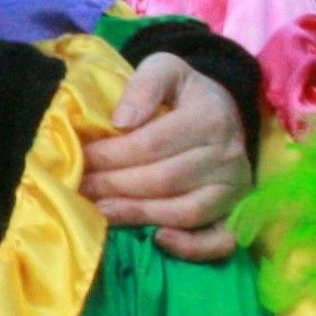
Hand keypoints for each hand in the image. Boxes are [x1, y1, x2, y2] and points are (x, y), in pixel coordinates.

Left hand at [79, 52, 249, 260]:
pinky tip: (157, 239)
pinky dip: (190, 247)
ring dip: (138, 215)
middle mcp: (227, 156)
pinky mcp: (235, 214)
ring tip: (101, 211)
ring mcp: (234, 189)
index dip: (112, 154)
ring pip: (184, 211)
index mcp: (209, 117)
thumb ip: (145, 84)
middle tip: (80, 188)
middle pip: (163, 179)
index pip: (152, 143)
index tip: (81, 158)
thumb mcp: (166, 68)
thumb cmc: (185, 92)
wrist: (222, 110)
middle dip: (115, 185)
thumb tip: (122, 122)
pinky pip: (219, 241)